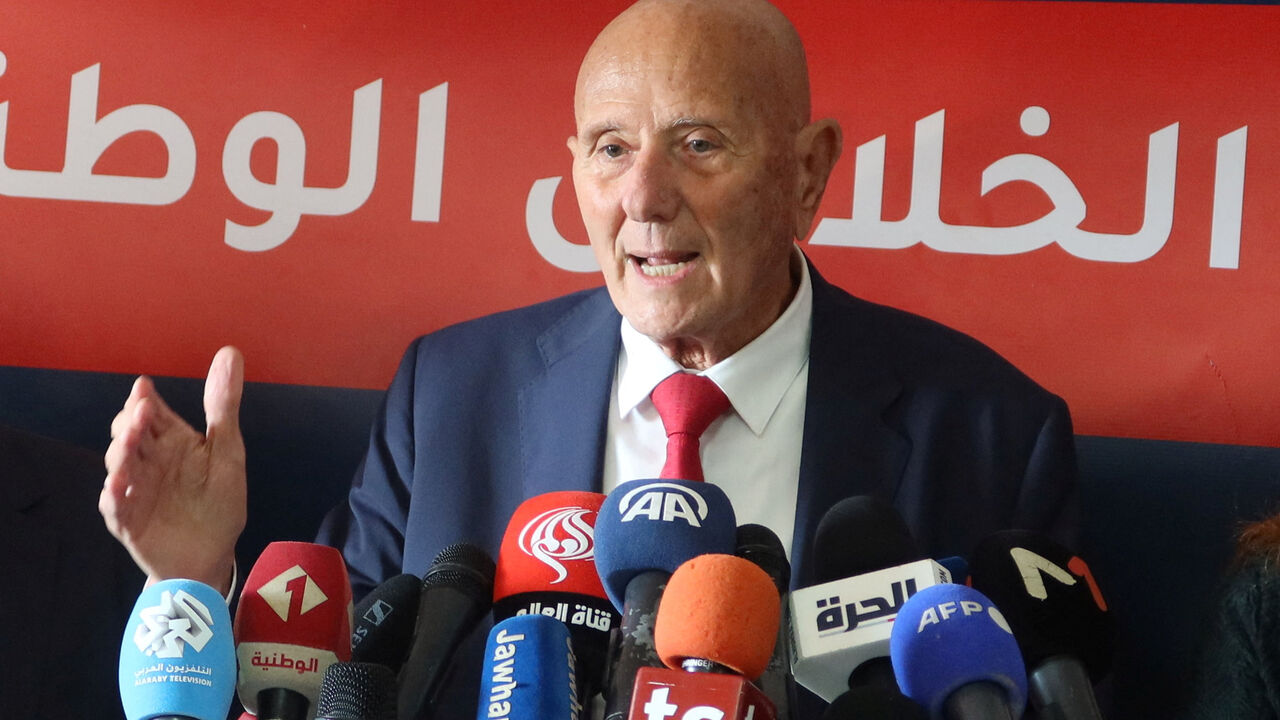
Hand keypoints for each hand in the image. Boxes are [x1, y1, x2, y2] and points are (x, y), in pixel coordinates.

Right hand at [100, 346, 246, 594]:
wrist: (213, 554)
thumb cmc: (218, 501)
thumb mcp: (227, 450)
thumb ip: (223, 404)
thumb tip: (230, 351)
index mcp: (170, 441)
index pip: (150, 413)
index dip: (145, 400)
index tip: (144, 388)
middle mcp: (147, 461)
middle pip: (128, 434)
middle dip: (130, 423)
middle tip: (141, 412)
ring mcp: (134, 490)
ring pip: (118, 466)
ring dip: (121, 453)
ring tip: (129, 441)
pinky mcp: (127, 521)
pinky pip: (115, 507)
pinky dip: (114, 496)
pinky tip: (117, 485)